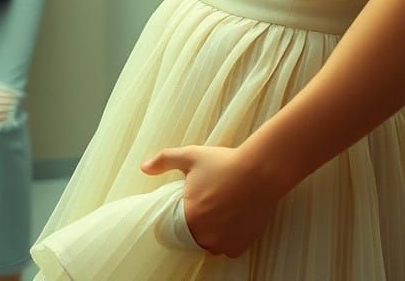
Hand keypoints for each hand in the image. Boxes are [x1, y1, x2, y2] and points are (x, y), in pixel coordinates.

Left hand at [141, 144, 279, 257]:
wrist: (260, 171)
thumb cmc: (224, 163)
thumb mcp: (190, 156)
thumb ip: (164, 161)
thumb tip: (143, 167)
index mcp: (191, 218)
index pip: (176, 227)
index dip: (182, 215)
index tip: (191, 203)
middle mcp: (206, 236)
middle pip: (193, 236)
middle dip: (197, 223)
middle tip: (207, 203)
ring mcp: (225, 243)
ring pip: (210, 243)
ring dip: (211, 231)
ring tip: (219, 209)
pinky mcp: (241, 245)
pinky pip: (228, 247)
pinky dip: (227, 237)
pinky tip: (232, 217)